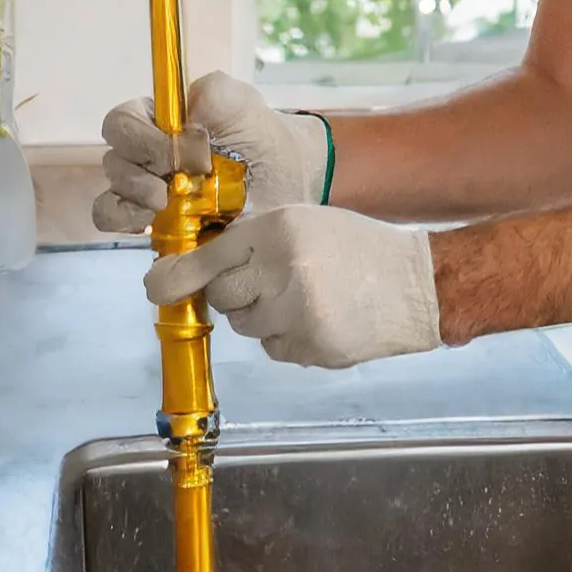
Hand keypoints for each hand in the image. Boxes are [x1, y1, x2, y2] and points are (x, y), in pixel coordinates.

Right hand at [91, 71, 330, 233]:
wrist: (290, 193)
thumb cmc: (267, 144)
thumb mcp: (248, 108)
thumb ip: (215, 93)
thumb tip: (185, 108)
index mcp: (164, 122)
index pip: (124, 120)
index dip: (139, 135)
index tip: (176, 152)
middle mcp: (150, 157)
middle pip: (115, 158)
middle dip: (136, 172)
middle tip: (168, 187)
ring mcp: (150, 195)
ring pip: (112, 194)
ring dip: (130, 199)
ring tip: (163, 206)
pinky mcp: (156, 229)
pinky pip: (118, 223)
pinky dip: (125, 222)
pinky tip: (151, 224)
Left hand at [144, 206, 439, 368]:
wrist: (415, 286)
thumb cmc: (356, 247)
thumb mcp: (302, 223)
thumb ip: (252, 241)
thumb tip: (193, 269)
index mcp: (277, 230)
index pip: (210, 257)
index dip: (179, 275)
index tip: (156, 286)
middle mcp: (281, 270)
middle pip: (223, 296)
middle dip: (236, 293)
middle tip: (268, 283)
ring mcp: (296, 313)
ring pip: (246, 325)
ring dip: (262, 315)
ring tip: (302, 297)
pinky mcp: (310, 346)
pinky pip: (274, 348)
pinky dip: (287, 337)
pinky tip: (318, 318)